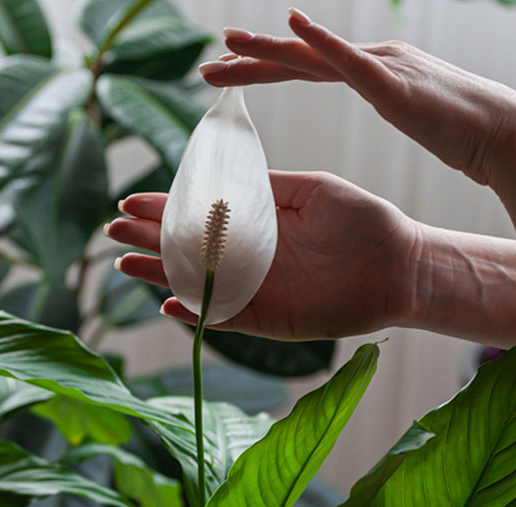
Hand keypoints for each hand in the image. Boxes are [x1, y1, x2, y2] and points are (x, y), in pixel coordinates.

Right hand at [107, 170, 419, 339]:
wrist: (401, 264)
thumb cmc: (363, 222)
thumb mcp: (310, 190)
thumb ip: (266, 188)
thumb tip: (222, 178)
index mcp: (258, 224)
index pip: (199, 216)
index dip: (165, 209)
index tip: (132, 200)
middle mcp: (251, 258)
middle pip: (188, 250)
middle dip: (149, 238)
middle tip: (114, 229)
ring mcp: (257, 290)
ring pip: (197, 283)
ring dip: (160, 273)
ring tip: (125, 261)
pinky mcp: (270, 319)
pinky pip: (225, 318)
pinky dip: (197, 313)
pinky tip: (168, 301)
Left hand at [200, 9, 515, 185]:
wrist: (508, 136)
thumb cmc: (466, 135)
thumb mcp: (416, 118)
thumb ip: (396, 105)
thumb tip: (391, 108)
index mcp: (373, 71)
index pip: (306, 67)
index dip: (264, 70)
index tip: (227, 74)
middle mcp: (373, 60)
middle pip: (298, 59)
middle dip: (250, 62)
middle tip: (206, 65)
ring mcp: (383, 67)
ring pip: (311, 56)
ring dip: (267, 50)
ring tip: (227, 45)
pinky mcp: (393, 82)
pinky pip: (348, 60)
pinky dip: (319, 41)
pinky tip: (292, 25)